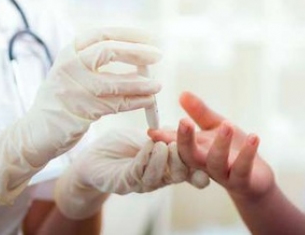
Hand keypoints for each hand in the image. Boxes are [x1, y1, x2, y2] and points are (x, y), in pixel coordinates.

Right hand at [0, 27, 161, 204]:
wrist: (35, 133)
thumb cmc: (63, 99)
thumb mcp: (73, 71)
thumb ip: (96, 59)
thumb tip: (139, 51)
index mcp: (69, 52)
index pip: (103, 34)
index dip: (130, 34)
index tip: (151, 38)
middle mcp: (68, 66)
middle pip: (108, 51)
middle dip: (137, 52)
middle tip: (158, 55)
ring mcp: (73, 89)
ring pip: (114, 83)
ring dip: (141, 83)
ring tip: (158, 85)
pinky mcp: (80, 112)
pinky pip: (116, 105)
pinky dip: (135, 102)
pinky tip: (149, 101)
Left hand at [55, 128, 209, 218]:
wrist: (89, 161)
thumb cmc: (119, 148)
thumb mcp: (148, 137)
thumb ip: (166, 134)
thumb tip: (186, 122)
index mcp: (166, 167)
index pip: (188, 166)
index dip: (201, 162)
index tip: (215, 154)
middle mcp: (157, 177)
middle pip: (180, 173)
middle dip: (189, 158)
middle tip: (195, 142)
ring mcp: (141, 182)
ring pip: (161, 175)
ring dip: (168, 159)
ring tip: (171, 143)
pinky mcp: (123, 183)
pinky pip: (138, 173)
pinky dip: (147, 158)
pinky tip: (152, 145)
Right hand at [148, 92, 274, 200]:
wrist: (256, 180)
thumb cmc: (233, 151)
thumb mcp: (216, 127)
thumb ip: (200, 112)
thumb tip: (182, 94)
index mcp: (198, 150)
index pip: (177, 144)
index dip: (165, 138)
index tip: (152, 131)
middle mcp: (206, 164)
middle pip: (190, 156)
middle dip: (185, 140)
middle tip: (183, 122)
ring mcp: (224, 173)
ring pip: (217, 162)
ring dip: (221, 144)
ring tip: (226, 125)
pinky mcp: (243, 180)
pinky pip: (243, 169)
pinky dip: (248, 153)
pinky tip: (254, 137)